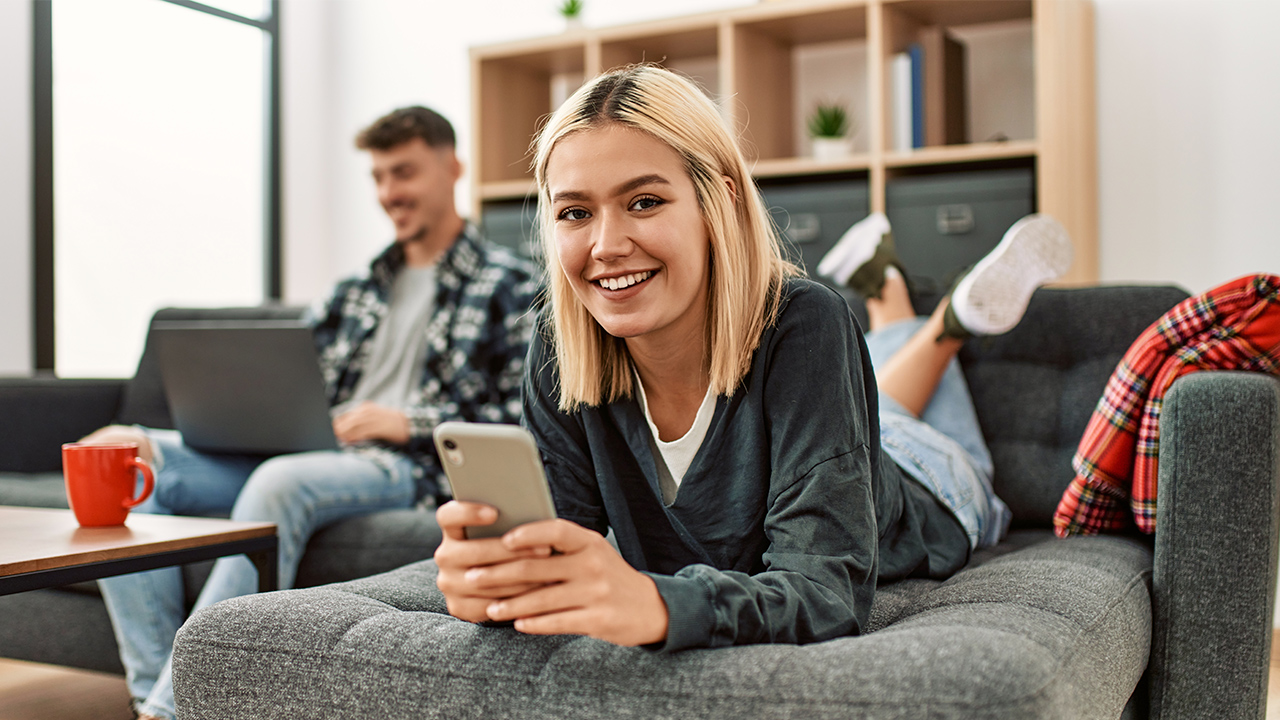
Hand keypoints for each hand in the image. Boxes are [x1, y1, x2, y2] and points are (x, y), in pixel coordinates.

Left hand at [332, 402, 409, 444]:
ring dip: (344, 435)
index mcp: (364, 408)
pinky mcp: (378, 426)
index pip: (344, 416)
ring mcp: (373, 418)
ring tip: (339, 441)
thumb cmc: (389, 424)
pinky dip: (354, 437)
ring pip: (353, 427)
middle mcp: (367, 411)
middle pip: (347, 421)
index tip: (332, 433)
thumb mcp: (373, 417)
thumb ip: (359, 422)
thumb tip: (343, 432)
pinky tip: (349, 442)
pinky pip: (362, 432)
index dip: (337, 425)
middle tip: (333, 439)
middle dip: (338, 431)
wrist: (408, 424)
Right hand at [433, 501, 552, 622]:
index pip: (448, 516)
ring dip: (519, 577)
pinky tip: (536, 592)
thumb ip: (510, 520)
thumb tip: (529, 510)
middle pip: (474, 551)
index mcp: (452, 530)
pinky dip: (514, 600)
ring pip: (484, 580)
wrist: (497, 585)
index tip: (495, 512)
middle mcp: (445, 556)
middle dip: (512, 551)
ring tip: (548, 571)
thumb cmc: (510, 546)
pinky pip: (487, 605)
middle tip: (545, 548)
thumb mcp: (506, 531)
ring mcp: (449, 583)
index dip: (467, 512)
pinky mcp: (458, 607)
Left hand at [468, 519, 669, 645]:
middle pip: (537, 568)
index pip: (556, 530)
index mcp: (589, 542)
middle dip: (499, 574)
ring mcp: (596, 592)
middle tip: (472, 578)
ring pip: (541, 599)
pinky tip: (516, 624)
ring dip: (510, 604)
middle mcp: (593, 564)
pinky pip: (557, 622)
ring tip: (489, 607)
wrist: (650, 608)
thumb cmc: (608, 576)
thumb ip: (560, 548)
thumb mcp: (592, 552)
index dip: (529, 534)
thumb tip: (508, 544)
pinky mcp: (598, 620)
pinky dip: (533, 623)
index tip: (502, 540)